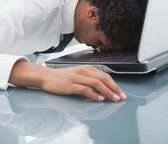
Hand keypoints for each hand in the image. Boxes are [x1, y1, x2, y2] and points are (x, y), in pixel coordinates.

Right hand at [9, 60, 126, 101]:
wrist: (46, 76)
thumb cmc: (61, 77)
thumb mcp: (77, 74)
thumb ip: (89, 78)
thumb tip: (102, 86)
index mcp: (86, 68)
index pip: (104, 75)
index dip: (114, 84)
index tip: (120, 92)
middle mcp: (83, 71)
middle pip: (103, 78)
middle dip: (114, 88)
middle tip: (121, 96)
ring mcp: (76, 78)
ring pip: (96, 83)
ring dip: (107, 91)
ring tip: (113, 98)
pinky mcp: (70, 85)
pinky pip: (84, 89)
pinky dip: (93, 94)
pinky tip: (99, 99)